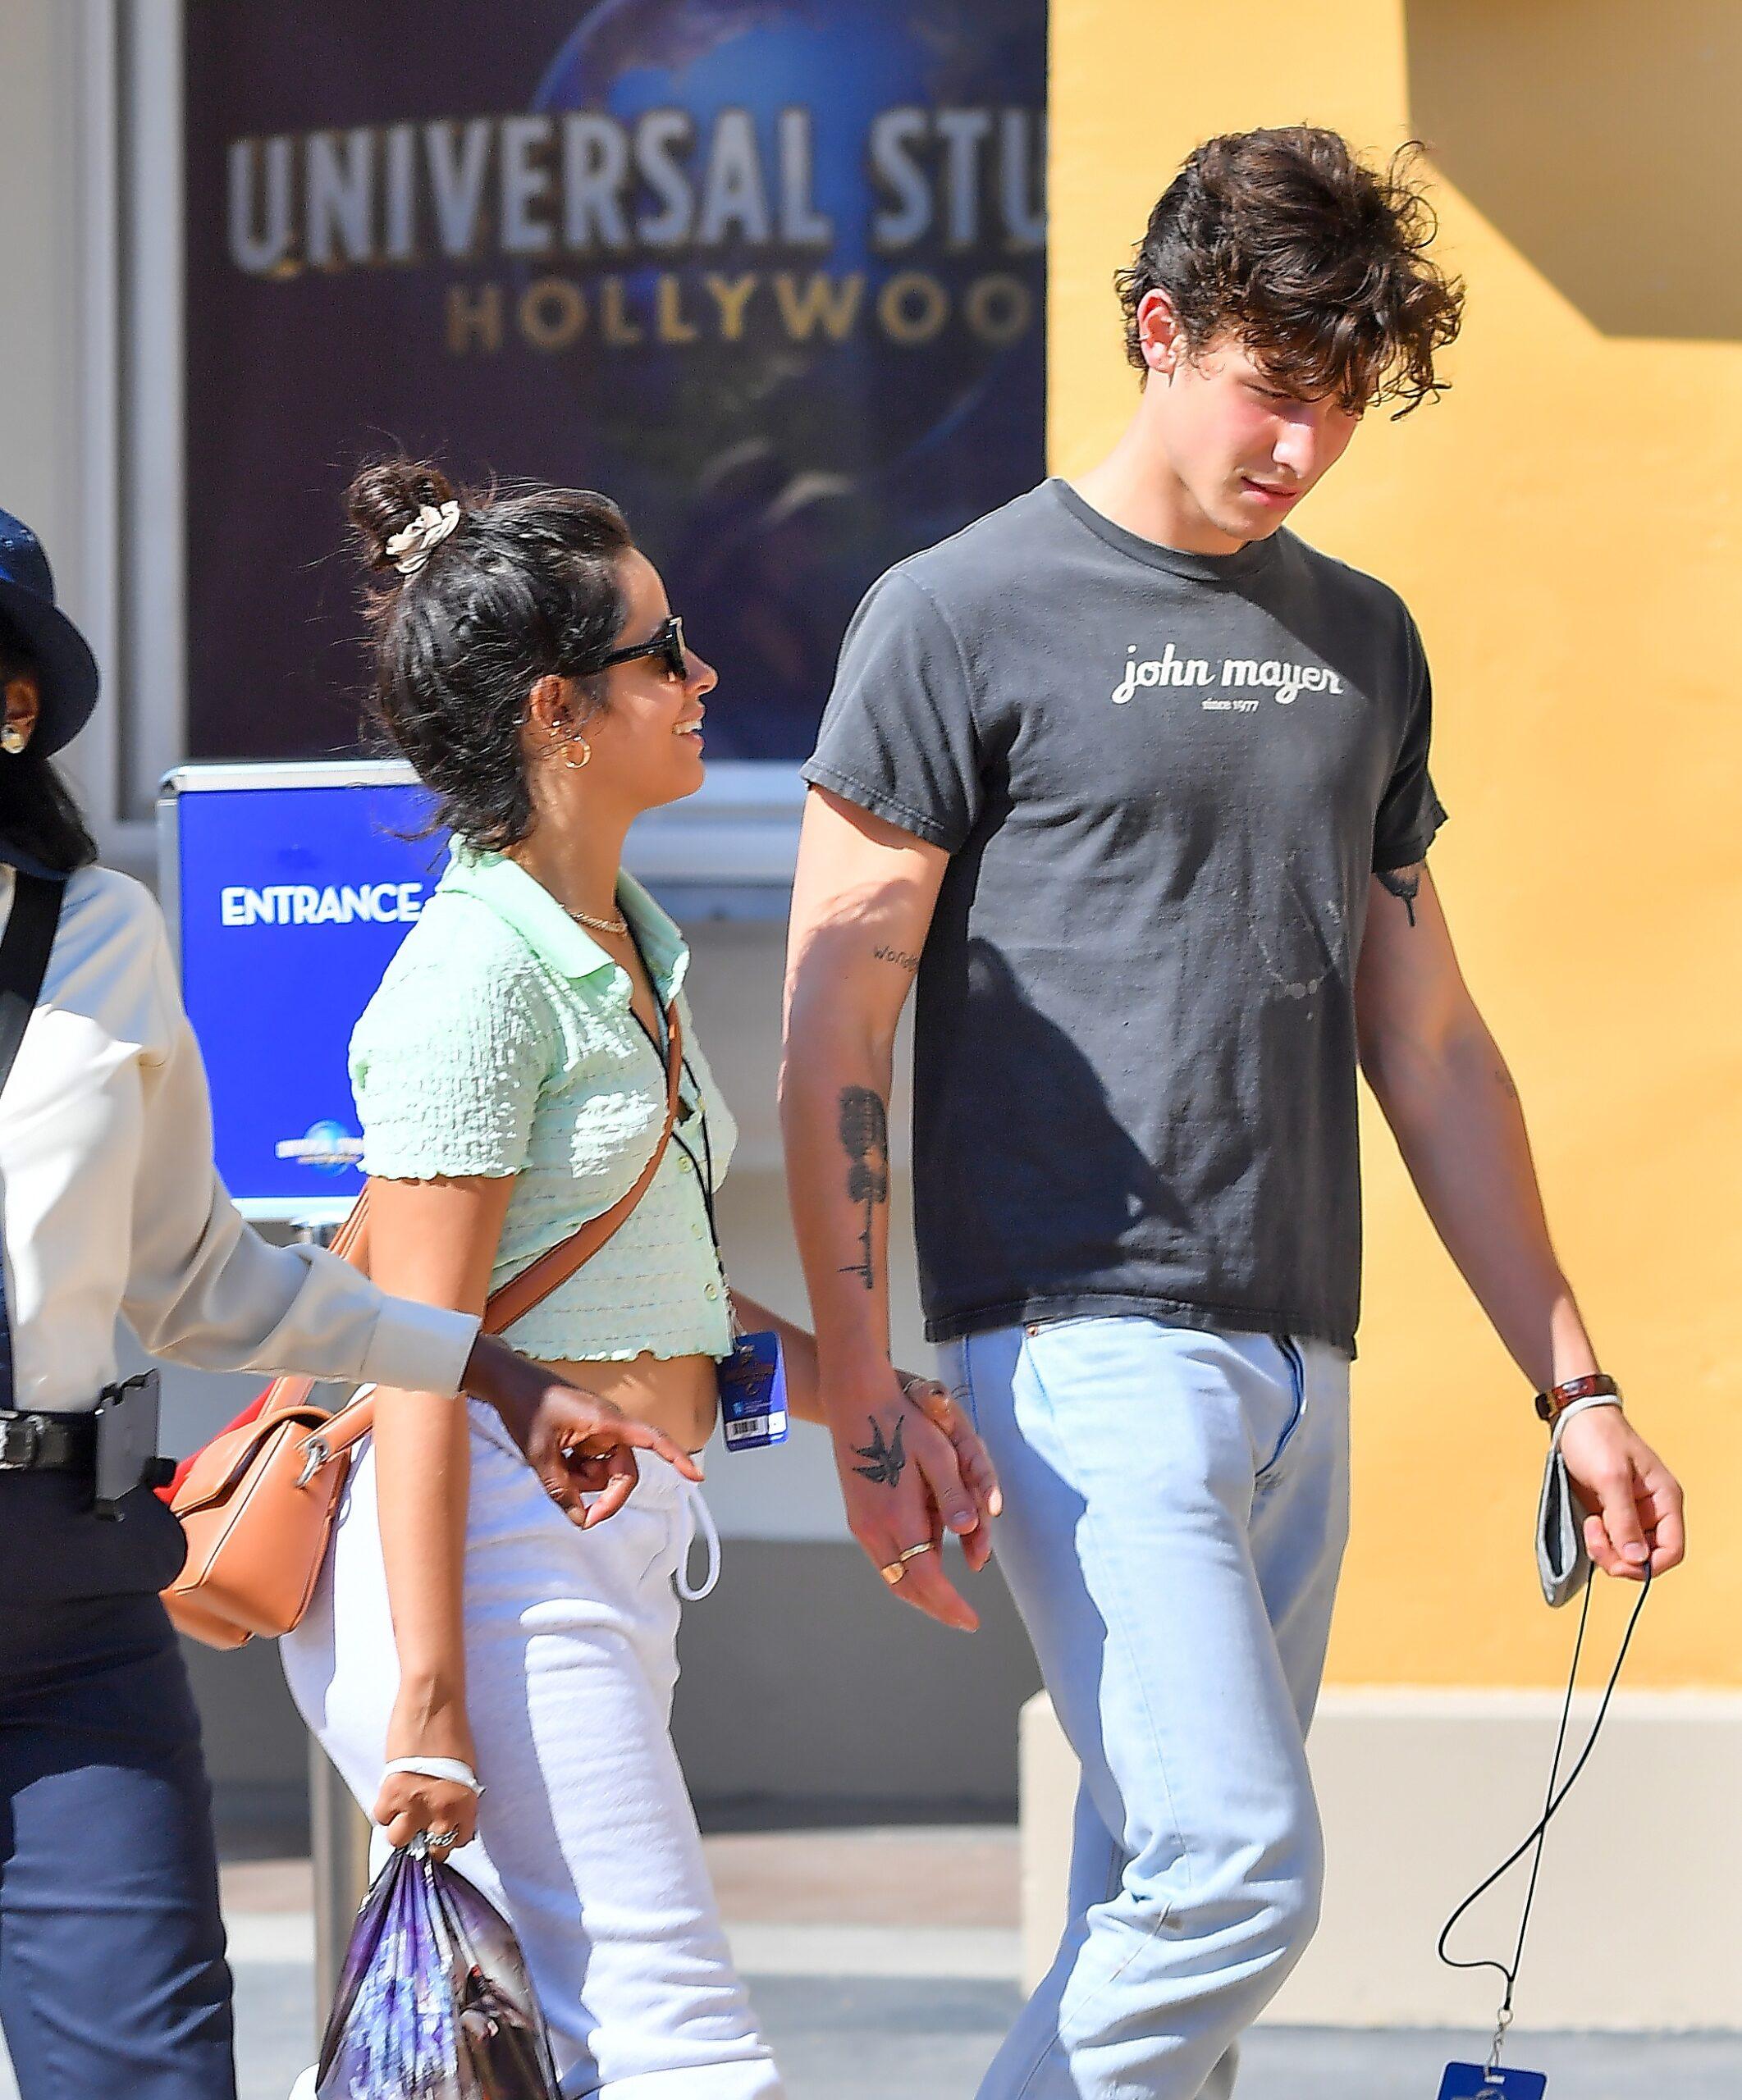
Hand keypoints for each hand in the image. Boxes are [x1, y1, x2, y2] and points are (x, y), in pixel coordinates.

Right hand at [375, 1681, 479, 1852]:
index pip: (457, 1842)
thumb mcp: (466, 1770)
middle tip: (419, 1821)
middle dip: (424, 1838)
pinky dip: (384, 1807)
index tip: (439, 1827)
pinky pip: (382, 1816)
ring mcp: (416, 1804)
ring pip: (398, 1839)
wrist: (434, 1703)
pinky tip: (393, 1789)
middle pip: (431, 1849)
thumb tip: (446, 1819)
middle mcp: (443, 1810)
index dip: (446, 1835)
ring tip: (403, 1806)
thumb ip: (457, 1799)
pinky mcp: (392, 1791)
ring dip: (400, 1826)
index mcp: (467, 1803)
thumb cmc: (453, 1731)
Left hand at [462, 1334, 701, 1525]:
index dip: (676, 1457)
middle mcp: (609, 1425)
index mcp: (606, 1422)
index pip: (652, 1439)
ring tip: (555, 1466)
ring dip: (583, 1480)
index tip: (696, 1476)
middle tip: (585, 1519)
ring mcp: (598, 1430)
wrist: (507, 1381)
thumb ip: (561, 1490)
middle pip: (624, 1470)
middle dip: (605, 1494)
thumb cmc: (525, 1408)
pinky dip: (576, 1470)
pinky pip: (591, 1462)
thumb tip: (580, 1519)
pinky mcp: (587, 1434)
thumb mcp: (539, 1456)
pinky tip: (555, 1460)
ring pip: (605, 1470)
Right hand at [831, 1362, 997, 1630]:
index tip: (972, 1621)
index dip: (951, 1605)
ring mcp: (861, 1524)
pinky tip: (924, 1565)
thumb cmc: (902, 1422)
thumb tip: (968, 1533)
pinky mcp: (857, 1517)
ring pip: (893, 1576)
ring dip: (921, 1592)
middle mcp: (875, 1528)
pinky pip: (884, 1559)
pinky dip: (907, 1572)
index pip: (928, 1578)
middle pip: (907, 1587)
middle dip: (936, 1607)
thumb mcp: (938, 1453)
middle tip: (962, 1619)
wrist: (854, 1401)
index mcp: (898, 1516)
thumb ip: (953, 1495)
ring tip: (946, 1600)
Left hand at [1557, 1407, 1685, 1580]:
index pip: (1672, 1550)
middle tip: (1594, 1537)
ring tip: (1589, 1526)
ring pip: (1627, 1553)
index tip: (1619, 1561)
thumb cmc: (1597, 1437)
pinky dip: (1599, 1542)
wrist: (1574, 1416)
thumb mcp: (1610, 1477)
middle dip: (1621, 1557)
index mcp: (1665, 1500)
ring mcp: (1632, 1513)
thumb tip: (1637, 1560)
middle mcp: (1653, 1510)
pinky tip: (1588, 1525)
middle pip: (1647, 1556)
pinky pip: (1612, 1542)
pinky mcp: (1611, 1513)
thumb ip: (1623, 1519)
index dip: (1647, 1565)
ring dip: (1607, 1550)